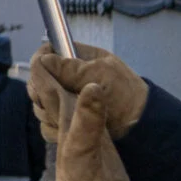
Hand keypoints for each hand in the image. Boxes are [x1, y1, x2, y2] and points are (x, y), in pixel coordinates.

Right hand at [29, 42, 147, 143]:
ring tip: (62, 116)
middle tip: (53, 101)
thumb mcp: (101, 75)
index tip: (40, 74)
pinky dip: (51, 125)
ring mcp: (67, 99)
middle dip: (42, 90)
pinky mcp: (67, 118)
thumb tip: (42, 59)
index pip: (49, 52)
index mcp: (80, 59)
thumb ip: (71, 68)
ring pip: (40, 101)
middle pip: (40, 79)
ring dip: (47, 109)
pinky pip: (47, 120)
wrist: (141, 128)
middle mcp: (70, 77)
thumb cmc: (126, 95)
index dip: (41, 61)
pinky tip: (63, 128)